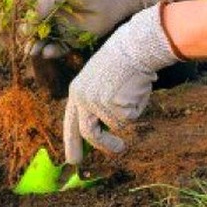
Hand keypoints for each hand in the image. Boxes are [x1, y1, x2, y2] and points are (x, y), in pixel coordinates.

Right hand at [30, 0, 173, 58]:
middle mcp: (54, 15)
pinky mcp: (75, 38)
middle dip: (28, 38)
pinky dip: (54, 51)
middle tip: (25, 45)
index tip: (15, 28)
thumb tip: (31, 17)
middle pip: (36, 29)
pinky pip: (61, 47)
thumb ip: (47, 1)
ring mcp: (64, 27)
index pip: (31, 12)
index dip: (24, 21)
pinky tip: (48, 53)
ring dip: (38, 47)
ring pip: (46, 40)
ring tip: (34, 52)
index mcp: (49, 0)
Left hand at [63, 4, 179, 164]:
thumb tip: (103, 130)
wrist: (132, 48)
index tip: (73, 159)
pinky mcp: (113, 106)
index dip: (72, 142)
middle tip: (117, 152)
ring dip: (123, 124)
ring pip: (114, 127)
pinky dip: (136, 109)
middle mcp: (82, 99)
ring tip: (130, 109)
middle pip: (87, 132)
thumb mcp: (99, 81)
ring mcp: (97, 104)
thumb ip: (96, 104)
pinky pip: (129, 119)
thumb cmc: (120, 63)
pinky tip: (135, 91)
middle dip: (102, 147)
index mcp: (76, 92)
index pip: (70, 122)